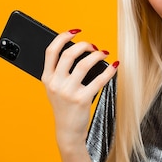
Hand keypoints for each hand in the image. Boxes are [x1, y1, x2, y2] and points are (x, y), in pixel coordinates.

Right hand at [41, 30, 117, 152]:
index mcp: (47, 78)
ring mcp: (68, 92)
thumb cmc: (64, 106)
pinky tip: (114, 67)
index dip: (63, 37)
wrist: (67, 130)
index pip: (51, 51)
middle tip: (93, 46)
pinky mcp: (81, 100)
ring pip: (84, 64)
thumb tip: (78, 50)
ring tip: (104, 54)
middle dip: (83, 45)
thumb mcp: (55, 88)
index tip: (75, 31)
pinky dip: (109, 71)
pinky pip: (98, 80)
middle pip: (68, 54)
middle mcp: (55, 84)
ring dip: (97, 55)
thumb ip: (60, 71)